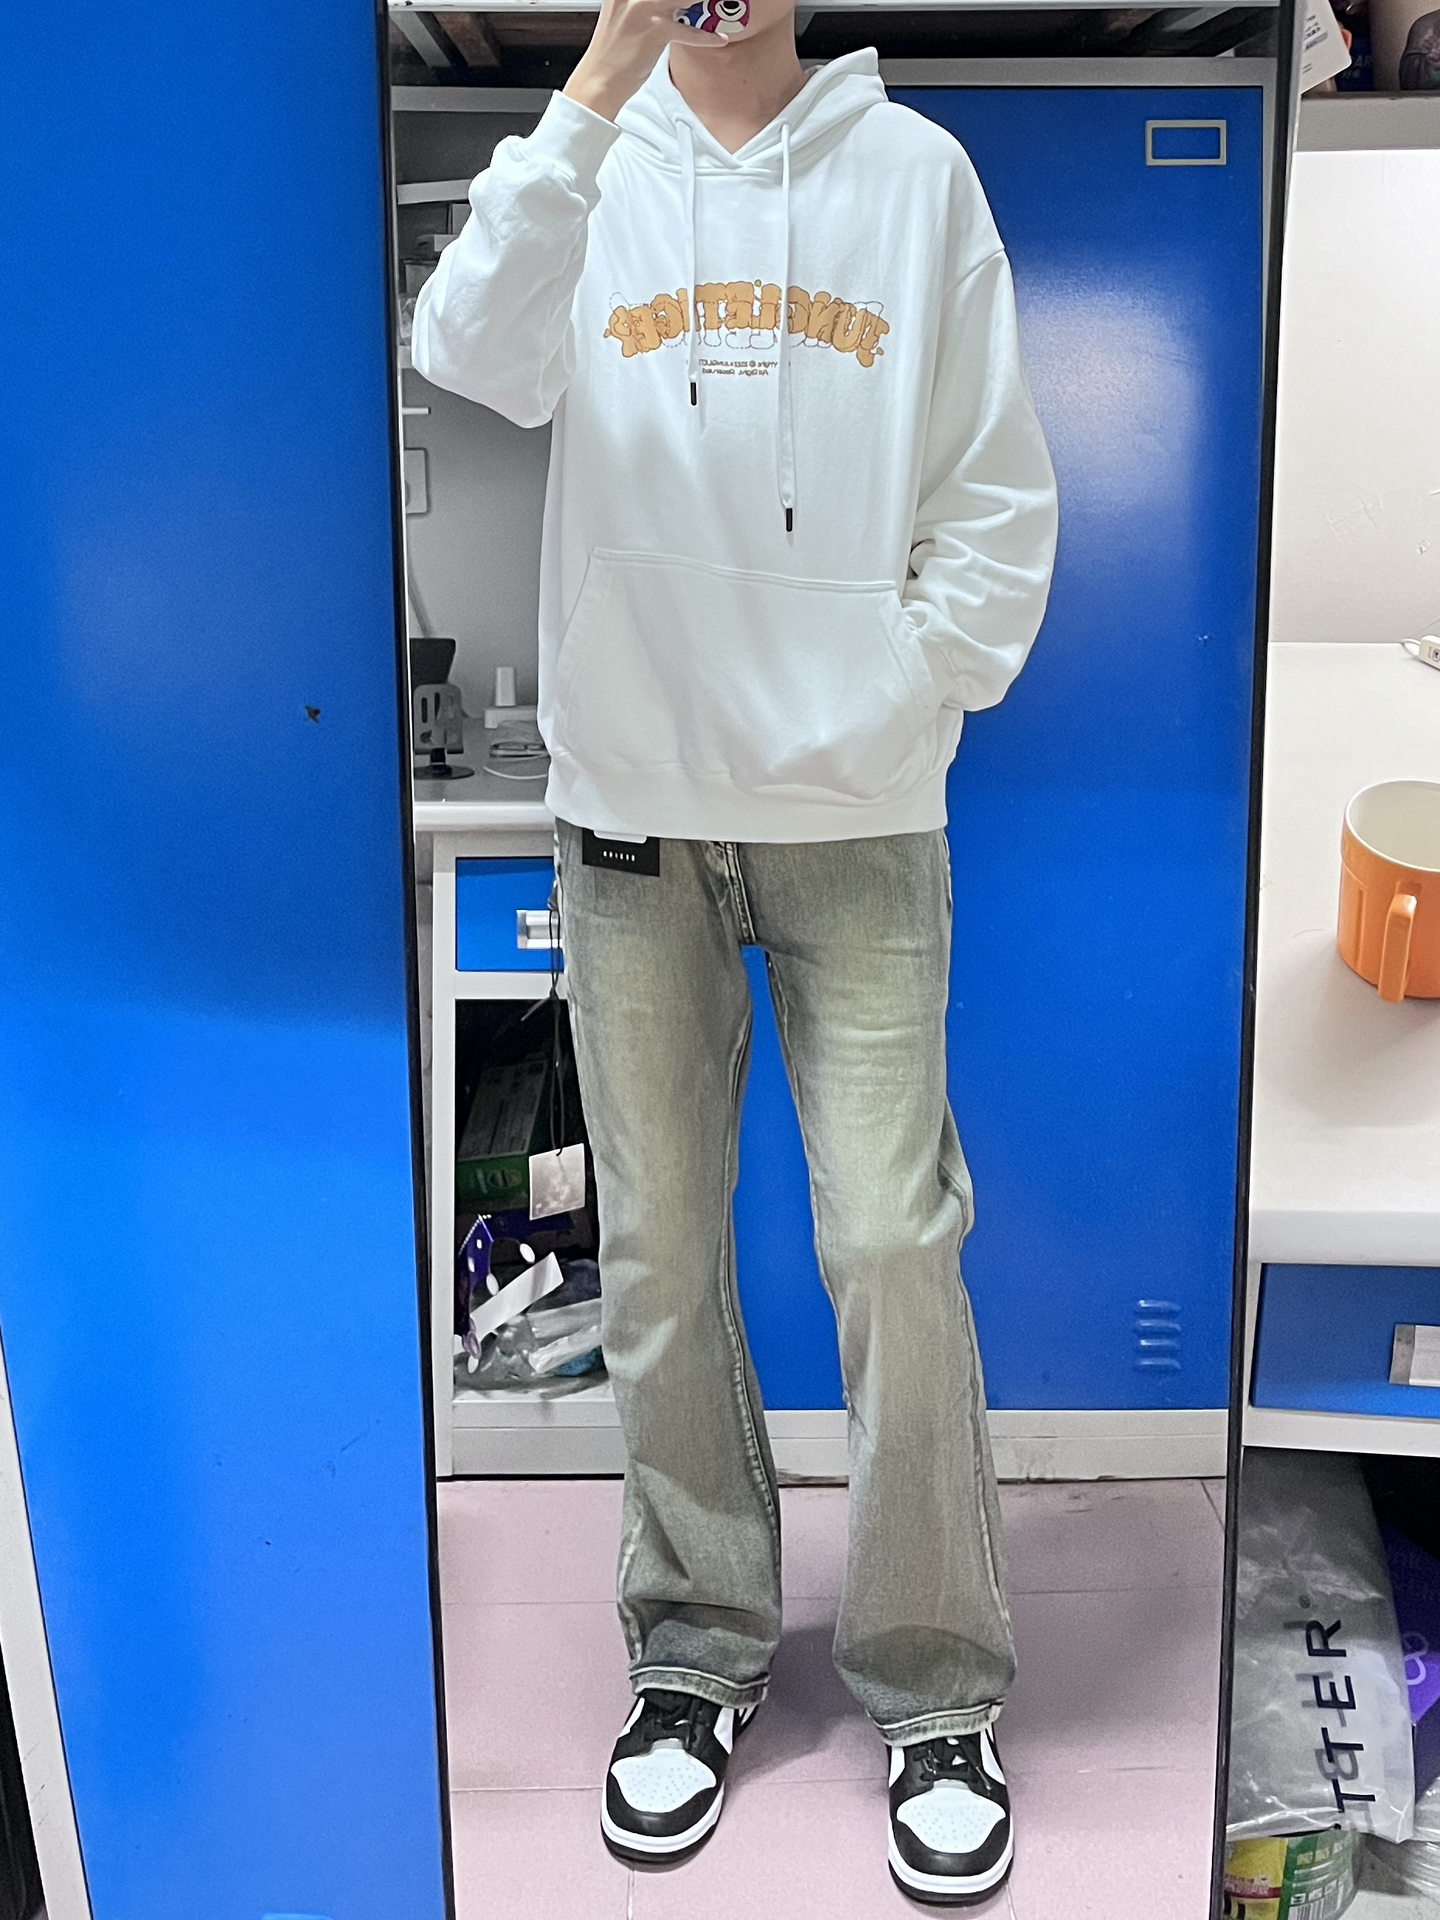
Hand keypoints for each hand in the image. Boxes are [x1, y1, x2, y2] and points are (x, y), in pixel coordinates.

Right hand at [564, 0, 731, 122]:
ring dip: (706, 4)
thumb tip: (672, 3)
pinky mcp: (656, 30)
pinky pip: (690, 31)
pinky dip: (707, 37)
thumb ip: (642, 3)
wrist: (600, 80)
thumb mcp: (622, 13)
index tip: (689, 0)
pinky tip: (719, 38)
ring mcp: (644, 7)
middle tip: (715, 2)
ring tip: (720, 7)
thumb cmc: (613, 52)